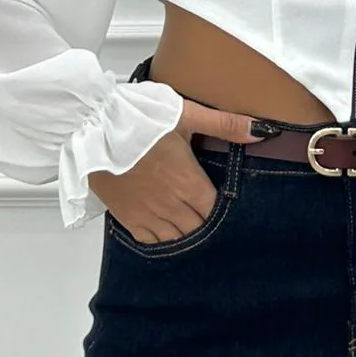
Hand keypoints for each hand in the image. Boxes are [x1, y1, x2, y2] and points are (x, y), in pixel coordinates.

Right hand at [88, 98, 263, 243]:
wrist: (92, 127)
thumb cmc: (139, 118)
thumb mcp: (186, 114)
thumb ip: (226, 124)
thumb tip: (263, 131)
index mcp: (188, 182)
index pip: (216, 211)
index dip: (225, 212)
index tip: (231, 208)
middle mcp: (171, 205)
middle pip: (200, 229)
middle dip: (208, 225)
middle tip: (213, 219)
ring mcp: (148, 214)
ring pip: (178, 239)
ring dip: (189, 234)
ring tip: (195, 226)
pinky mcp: (127, 218)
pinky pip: (152, 241)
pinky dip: (164, 240)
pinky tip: (169, 231)